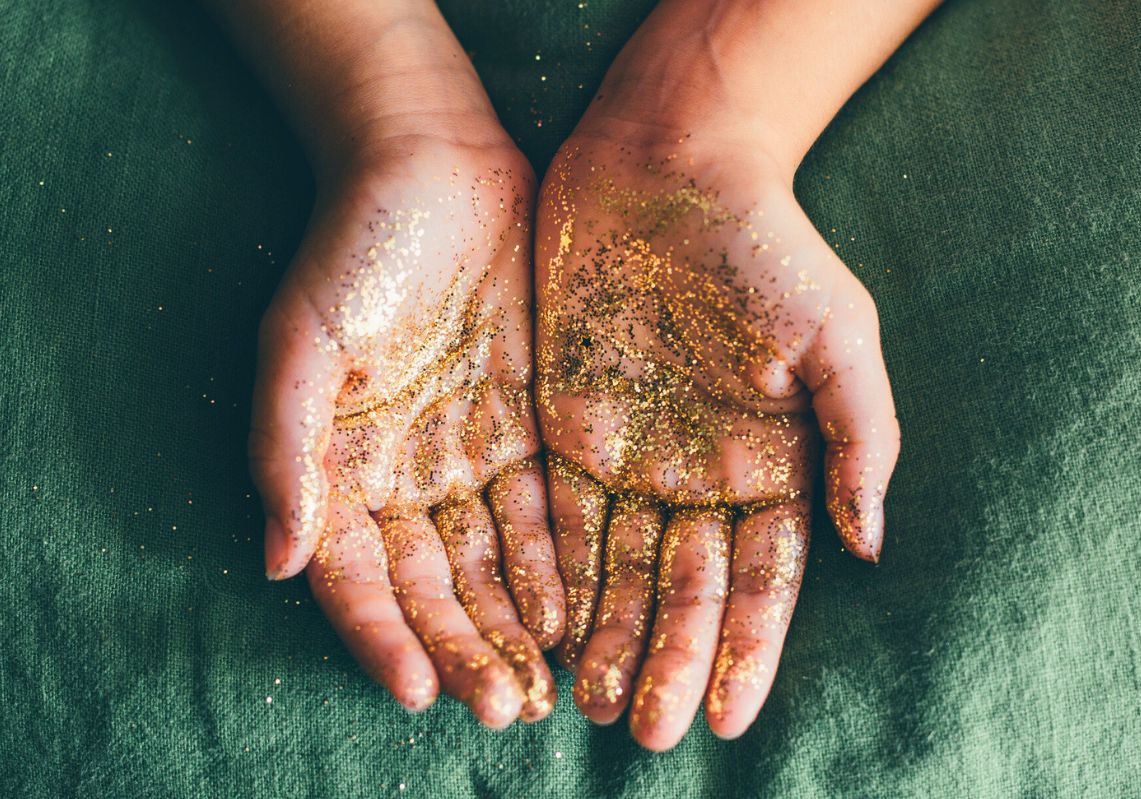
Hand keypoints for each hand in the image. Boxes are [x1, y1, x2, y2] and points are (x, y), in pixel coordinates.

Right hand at [250, 136, 564, 726]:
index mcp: (339, 469)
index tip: (420, 691)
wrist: (433, 169)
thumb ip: (284, 450)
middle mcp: (404, 477)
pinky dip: (556, 566)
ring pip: (492, 565)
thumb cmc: (353, 250)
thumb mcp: (298, 344)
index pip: (360, 578)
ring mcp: (468, 457)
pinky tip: (578, 613)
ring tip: (548, 687)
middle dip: (467, 651)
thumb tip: (280, 562)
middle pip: (434, 587)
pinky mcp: (527, 430)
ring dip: (516, 628)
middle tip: (506, 710)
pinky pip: (542, 513)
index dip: (384, 638)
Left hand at [535, 128, 898, 747]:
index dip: (743, 650)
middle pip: (684, 589)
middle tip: (648, 734)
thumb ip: (858, 437)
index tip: (724, 718)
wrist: (669, 167)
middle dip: (669, 660)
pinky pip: (560, 519)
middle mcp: (701, 475)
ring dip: (610, 638)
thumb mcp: (834, 334)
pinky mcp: (568, 429)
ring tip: (594, 706)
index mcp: (771, 464)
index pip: (759, 580)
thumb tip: (870, 545)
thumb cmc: (764, 246)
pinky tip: (549, 631)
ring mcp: (633, 456)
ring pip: (620, 569)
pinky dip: (558, 577)